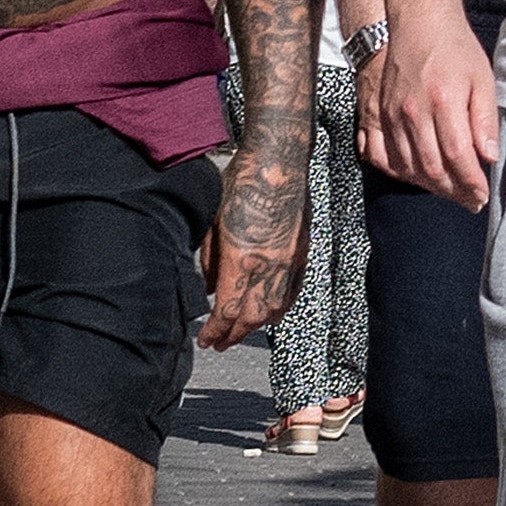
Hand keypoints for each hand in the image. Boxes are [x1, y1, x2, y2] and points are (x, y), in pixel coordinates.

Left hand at [196, 159, 306, 348]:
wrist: (278, 162)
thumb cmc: (241, 185)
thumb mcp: (212, 223)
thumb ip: (210, 261)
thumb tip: (208, 288)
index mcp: (242, 261)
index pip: (227, 312)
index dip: (215, 331)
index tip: (205, 339)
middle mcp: (269, 268)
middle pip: (251, 318)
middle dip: (233, 335)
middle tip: (219, 343)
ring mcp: (289, 263)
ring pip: (274, 310)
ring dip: (255, 326)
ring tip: (240, 332)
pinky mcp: (301, 254)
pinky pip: (291, 293)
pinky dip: (278, 310)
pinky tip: (269, 314)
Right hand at [361, 4, 501, 212]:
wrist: (419, 22)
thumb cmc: (455, 49)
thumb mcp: (482, 80)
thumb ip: (485, 121)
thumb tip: (489, 158)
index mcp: (444, 102)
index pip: (458, 157)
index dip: (471, 183)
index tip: (482, 196)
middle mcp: (413, 111)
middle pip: (431, 169)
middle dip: (453, 192)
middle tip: (470, 201)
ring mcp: (392, 114)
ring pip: (407, 167)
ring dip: (429, 186)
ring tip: (450, 191)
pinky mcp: (378, 113)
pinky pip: (383, 156)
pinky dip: (401, 173)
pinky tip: (419, 176)